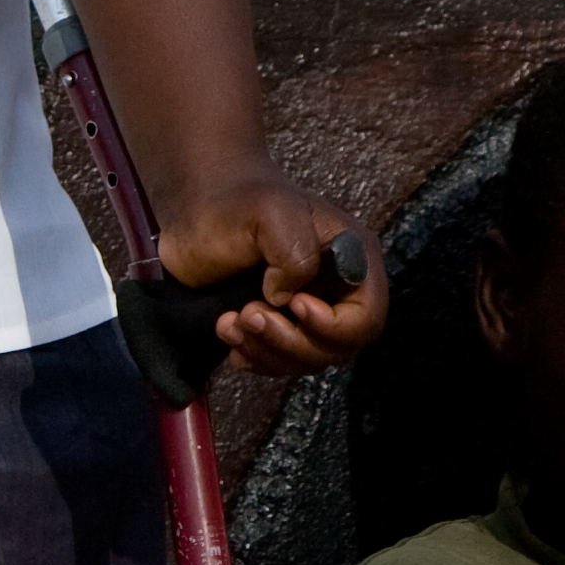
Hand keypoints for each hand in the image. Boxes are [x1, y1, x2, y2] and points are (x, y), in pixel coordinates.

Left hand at [154, 170, 386, 381]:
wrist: (198, 208)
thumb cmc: (237, 201)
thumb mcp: (271, 212)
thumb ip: (295, 252)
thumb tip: (286, 298)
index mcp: (352, 259)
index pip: (366, 318)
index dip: (332, 325)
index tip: (293, 303)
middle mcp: (337, 291)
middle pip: (337, 349)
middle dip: (291, 342)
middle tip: (249, 313)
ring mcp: (306, 313)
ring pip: (305, 362)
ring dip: (265, 350)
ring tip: (232, 321)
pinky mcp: (277, 327)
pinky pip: (277, 363)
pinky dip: (252, 356)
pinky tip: (228, 330)